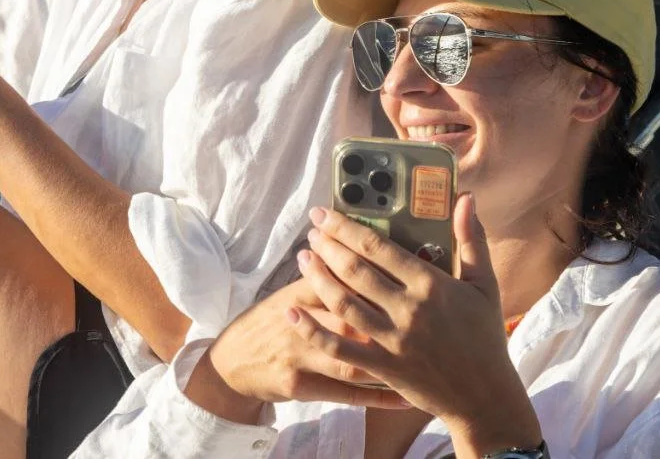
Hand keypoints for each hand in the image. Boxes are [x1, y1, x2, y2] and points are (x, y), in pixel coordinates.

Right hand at [183, 279, 409, 423]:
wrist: (232, 362)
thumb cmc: (270, 323)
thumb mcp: (289, 296)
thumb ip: (325, 281)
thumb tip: (365, 259)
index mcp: (300, 294)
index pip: (338, 278)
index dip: (372, 276)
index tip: (409, 275)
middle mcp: (299, 321)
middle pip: (348, 314)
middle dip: (387, 315)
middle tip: (426, 316)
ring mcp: (299, 355)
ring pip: (350, 355)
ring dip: (387, 359)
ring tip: (424, 360)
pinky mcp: (299, 385)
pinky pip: (345, 394)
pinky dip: (377, 398)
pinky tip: (405, 400)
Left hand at [292, 196, 541, 450]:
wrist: (485, 398)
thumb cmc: (485, 337)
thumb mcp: (485, 286)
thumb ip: (471, 240)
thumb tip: (465, 198)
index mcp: (432, 285)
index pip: (379, 248)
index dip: (346, 227)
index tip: (326, 213)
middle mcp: (410, 310)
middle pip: (355, 271)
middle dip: (327, 246)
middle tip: (311, 231)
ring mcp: (394, 341)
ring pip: (343, 303)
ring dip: (317, 278)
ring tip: (303, 258)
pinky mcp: (383, 368)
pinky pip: (339, 348)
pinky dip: (312, 329)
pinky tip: (292, 311)